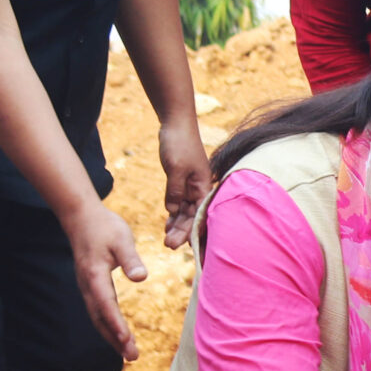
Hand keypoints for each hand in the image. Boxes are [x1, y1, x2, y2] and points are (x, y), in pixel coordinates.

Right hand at [61, 200, 146, 360]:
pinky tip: (119, 336)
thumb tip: (140, 278)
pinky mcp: (90, 286)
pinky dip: (108, 326)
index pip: (106, 304)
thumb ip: (131, 259)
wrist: (82, 217)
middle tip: (132, 357)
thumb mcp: (122, 239)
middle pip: (100, 318)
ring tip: (128, 354)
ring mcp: (87, 286)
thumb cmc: (104, 226)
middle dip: (115, 339)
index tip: (126, 340)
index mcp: (95, 275)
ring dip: (112, 337)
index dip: (115, 324)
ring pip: (98, 317)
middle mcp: (88, 285)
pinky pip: (98, 311)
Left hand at [158, 115, 212, 249]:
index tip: (189, 247)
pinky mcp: (181, 181)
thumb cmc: (180, 143)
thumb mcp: (175, 168)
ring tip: (167, 241)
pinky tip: (166, 225)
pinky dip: (173, 214)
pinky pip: (178, 202)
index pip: (201, 214)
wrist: (176, 123)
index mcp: (204, 186)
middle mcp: (200, 188)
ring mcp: (191, 185)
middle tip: (169, 246)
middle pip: (193, 216)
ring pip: (185, 211)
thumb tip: (172, 210)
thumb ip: (175, 191)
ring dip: (177, 226)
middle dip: (183, 232)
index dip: (195, 231)